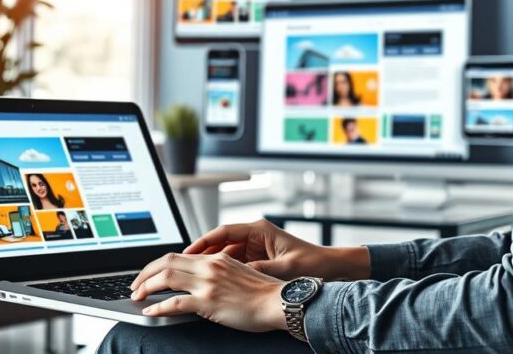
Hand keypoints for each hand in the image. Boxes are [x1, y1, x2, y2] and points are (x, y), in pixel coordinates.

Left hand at [129, 252, 285, 331]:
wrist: (278, 302)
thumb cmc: (263, 293)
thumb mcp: (238, 273)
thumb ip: (218, 273)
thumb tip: (200, 282)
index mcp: (216, 259)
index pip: (177, 255)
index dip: (157, 265)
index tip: (148, 275)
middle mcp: (210, 266)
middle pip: (166, 262)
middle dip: (145, 274)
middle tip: (135, 285)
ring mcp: (208, 283)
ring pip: (166, 278)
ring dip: (146, 287)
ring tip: (137, 296)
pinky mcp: (208, 302)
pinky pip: (175, 303)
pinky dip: (158, 307)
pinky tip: (150, 311)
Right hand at [182, 219, 369, 280]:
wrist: (330, 267)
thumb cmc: (312, 263)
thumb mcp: (284, 268)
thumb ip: (259, 269)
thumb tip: (236, 274)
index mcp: (259, 230)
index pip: (223, 232)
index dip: (203, 242)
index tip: (188, 252)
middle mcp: (255, 235)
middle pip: (220, 242)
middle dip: (201, 254)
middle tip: (182, 266)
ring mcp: (255, 246)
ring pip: (224, 254)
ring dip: (210, 264)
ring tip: (193, 276)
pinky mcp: (258, 258)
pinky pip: (234, 263)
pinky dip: (222, 272)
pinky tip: (212, 282)